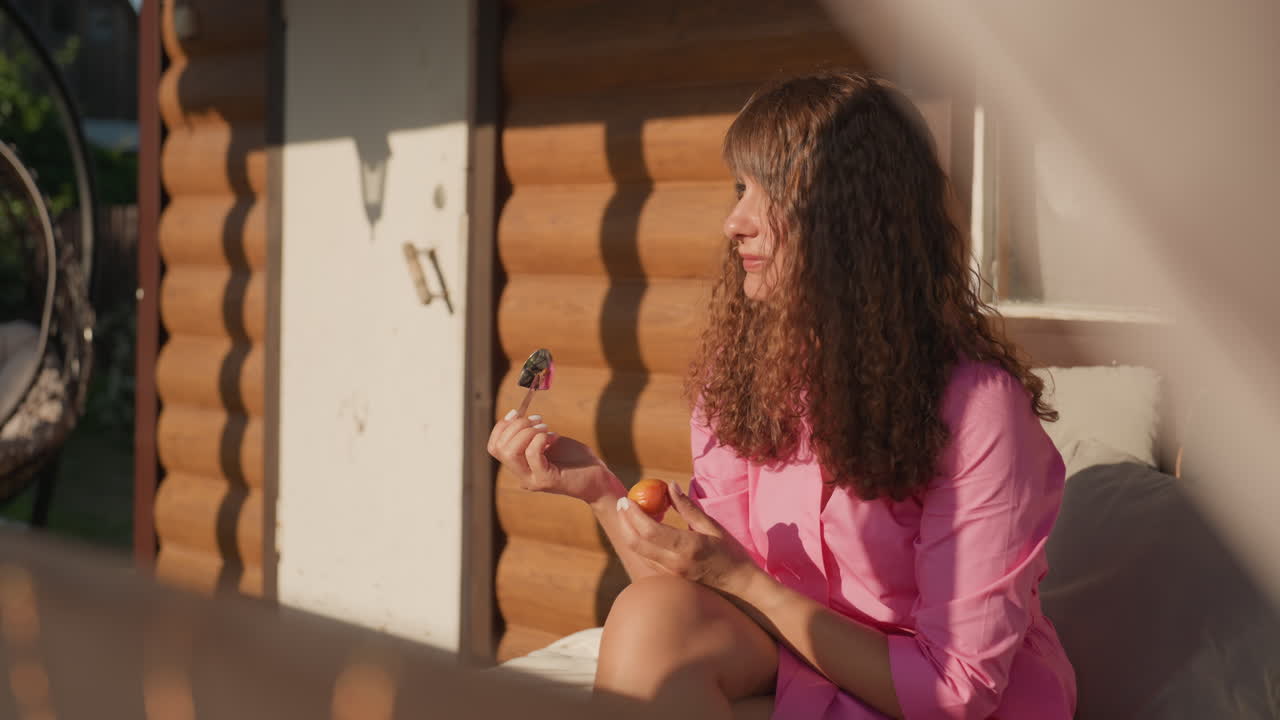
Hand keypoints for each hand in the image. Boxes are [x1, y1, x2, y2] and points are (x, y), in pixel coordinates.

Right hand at [486, 411, 613, 503]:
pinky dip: (539, 439)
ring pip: (510, 452)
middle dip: (516, 426)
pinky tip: (552, 437)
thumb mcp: (549, 442)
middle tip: (538, 420)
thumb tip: (516, 417)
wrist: (597, 478)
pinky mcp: (546, 480)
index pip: (494, 447)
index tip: (517, 413)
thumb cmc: (575, 460)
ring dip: (526, 432)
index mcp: (520, 466)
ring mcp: (532, 480)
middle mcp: (522, 476)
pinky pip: (532, 454)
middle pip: (500, 448)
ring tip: (545, 427)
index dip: (501, 427)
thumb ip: (531, 434)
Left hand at [615, 482, 760, 595]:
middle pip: (637, 543)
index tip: (627, 499)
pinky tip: (643, 530)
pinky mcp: (670, 579)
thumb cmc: (731, 553)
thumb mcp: (713, 526)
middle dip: (625, 522)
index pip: (650, 531)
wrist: (740, 585)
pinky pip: (647, 559)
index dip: (634, 514)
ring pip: (639, 552)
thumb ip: (688, 507)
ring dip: (630, 532)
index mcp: (687, 547)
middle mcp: (675, 563)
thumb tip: (669, 486)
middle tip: (623, 503)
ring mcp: (671, 574)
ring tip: (630, 513)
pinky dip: (640, 542)